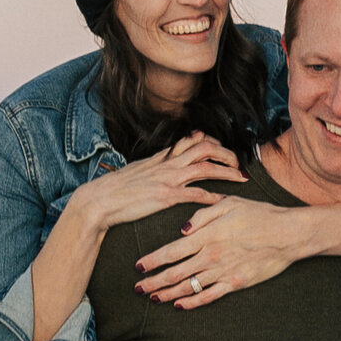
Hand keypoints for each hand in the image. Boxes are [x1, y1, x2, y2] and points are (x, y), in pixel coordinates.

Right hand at [80, 136, 249, 233]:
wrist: (100, 201)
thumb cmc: (116, 189)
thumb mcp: (138, 170)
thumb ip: (156, 164)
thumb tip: (168, 158)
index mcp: (162, 157)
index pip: (193, 139)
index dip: (213, 142)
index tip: (223, 150)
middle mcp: (167, 164)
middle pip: (205, 147)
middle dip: (226, 153)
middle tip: (238, 163)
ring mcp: (168, 179)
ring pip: (206, 167)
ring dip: (227, 171)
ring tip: (241, 178)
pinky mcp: (166, 197)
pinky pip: (196, 193)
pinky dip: (213, 196)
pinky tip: (224, 201)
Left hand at [136, 192, 314, 307]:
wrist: (288, 234)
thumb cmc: (260, 214)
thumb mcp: (229, 203)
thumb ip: (202, 215)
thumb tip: (182, 229)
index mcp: (207, 235)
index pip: (171, 251)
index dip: (152, 260)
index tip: (138, 266)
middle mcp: (211, 256)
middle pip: (174, 273)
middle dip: (153, 281)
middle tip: (137, 288)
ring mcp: (222, 272)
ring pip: (188, 287)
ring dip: (167, 293)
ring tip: (153, 297)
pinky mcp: (235, 283)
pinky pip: (208, 296)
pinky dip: (192, 302)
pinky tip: (179, 305)